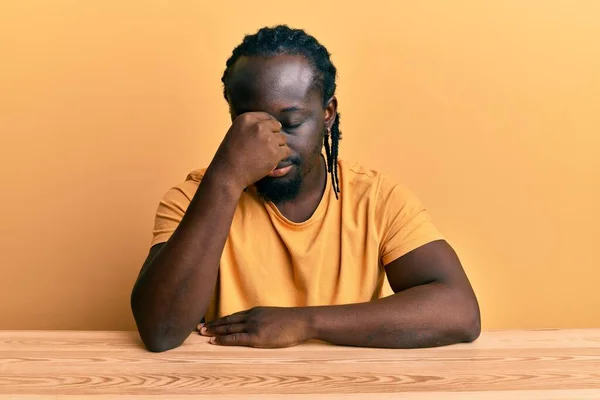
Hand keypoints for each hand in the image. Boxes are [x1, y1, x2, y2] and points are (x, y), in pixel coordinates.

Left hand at [198, 307, 312, 347]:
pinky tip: (213, 341)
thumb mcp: (274, 316)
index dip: (220, 320)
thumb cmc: (292, 321)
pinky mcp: (256, 336)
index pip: (233, 316)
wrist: (302, 321)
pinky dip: (223, 339)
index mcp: (255, 311)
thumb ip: (264, 319)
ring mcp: (253, 325)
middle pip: (227, 320)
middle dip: (212, 324)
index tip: (209, 322)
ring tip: (201, 332)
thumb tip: (260, 325)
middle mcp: (251, 316)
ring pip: (228, 328)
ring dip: (213, 331)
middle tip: (198, 327)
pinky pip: (235, 338)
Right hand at [209, 112, 291, 191]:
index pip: (266, 117)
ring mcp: (268, 139)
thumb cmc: (229, 156)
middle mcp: (259, 126)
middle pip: (276, 127)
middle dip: (273, 136)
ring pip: (283, 139)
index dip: (268, 126)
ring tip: (265, 156)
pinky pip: (286, 151)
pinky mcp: (275, 152)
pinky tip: (272, 161)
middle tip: (265, 148)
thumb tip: (269, 126)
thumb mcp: (235, 132)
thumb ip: (250, 127)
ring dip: (277, 147)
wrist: (228, 174)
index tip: (266, 135)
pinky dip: (281, 157)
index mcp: (246, 118)